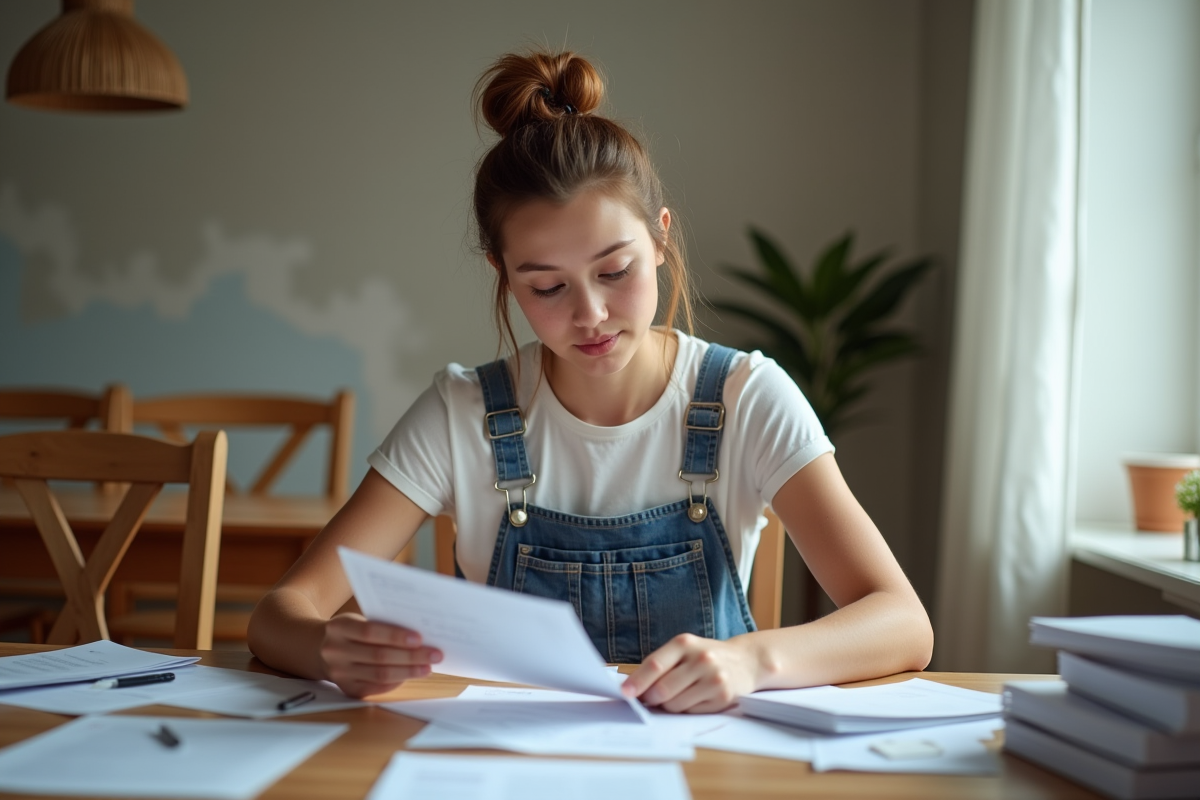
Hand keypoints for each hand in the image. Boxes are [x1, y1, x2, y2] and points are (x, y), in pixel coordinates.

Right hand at [319, 613, 441, 697]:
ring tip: (428, 667)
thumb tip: (419, 637)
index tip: (420, 638)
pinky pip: (377, 687)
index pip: (369, 632)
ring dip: (408, 671)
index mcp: (338, 628)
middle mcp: (335, 652)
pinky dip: (397, 681)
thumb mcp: (359, 619)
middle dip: (411, 656)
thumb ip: (382, 625)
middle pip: (378, 656)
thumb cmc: (352, 630)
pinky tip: (411, 674)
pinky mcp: (347, 689)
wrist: (320, 649)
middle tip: (435, 654)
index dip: (395, 636)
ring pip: (380, 675)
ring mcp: (339, 673)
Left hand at [620, 633, 760, 712]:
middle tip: (650, 699)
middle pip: (663, 689)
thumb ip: (659, 665)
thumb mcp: (683, 650)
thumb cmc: (704, 656)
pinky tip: (694, 698)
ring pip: (675, 704)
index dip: (637, 681)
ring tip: (678, 694)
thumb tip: (633, 689)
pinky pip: (691, 712)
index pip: (655, 665)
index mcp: (684, 643)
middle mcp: (701, 658)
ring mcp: (713, 678)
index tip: (624, 694)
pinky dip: (686, 709)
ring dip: (669, 705)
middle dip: (651, 698)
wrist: (745, 660)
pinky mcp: (723, 697)